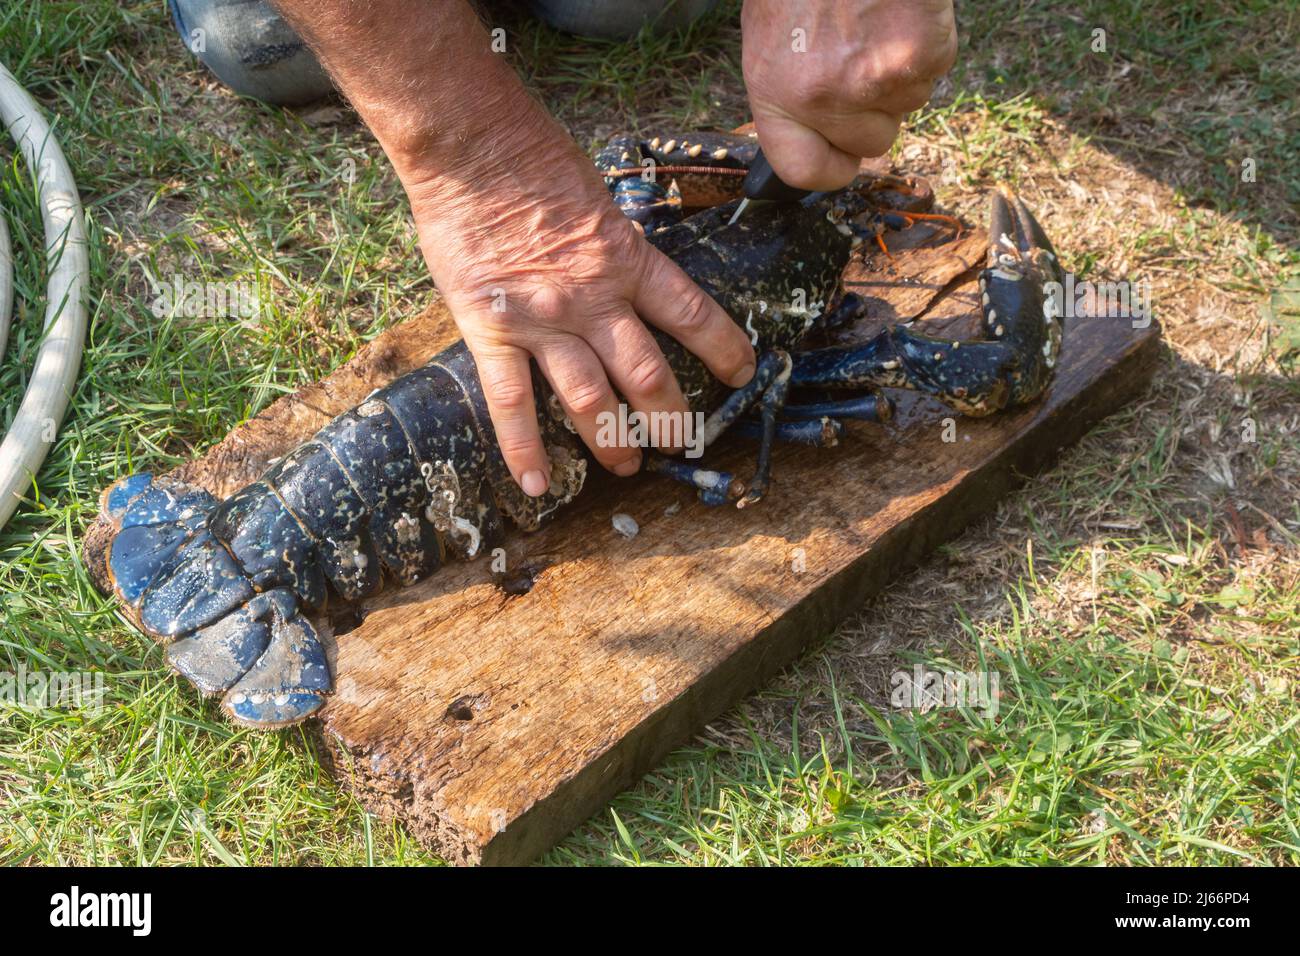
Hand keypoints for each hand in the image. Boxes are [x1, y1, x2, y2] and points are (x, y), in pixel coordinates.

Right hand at [406, 109, 755, 495]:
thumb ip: (611, 249)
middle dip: (668, 417)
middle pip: (646, 373)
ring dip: (612, 442)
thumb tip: (621, 276)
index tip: (743, 372)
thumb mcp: (597, 201)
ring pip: (590, 398)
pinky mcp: (493, 331)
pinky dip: (524, 450)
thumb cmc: (533, 161)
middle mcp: (595, 299)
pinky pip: (511, 402)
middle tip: (677, 444)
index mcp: (627, 260)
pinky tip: (536, 485)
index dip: (723, 345)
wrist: (474, 148)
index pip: (690, 312)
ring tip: (626, 468)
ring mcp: (545, 321)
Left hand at [741, 0, 956, 188]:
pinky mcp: (923, 55)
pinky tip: (901, 11)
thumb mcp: (771, 37)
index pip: (805, 170)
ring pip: (908, 105)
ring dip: (900, 72)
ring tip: (875, 21)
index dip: (831, 168)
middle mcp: (824, 96)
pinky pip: (935, 71)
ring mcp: (876, 79)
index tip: (843, 158)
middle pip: (870, 143)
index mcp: (776, 93)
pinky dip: (927, 43)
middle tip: (863, 58)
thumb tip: (819, 140)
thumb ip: (792, 94)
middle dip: (873, 111)